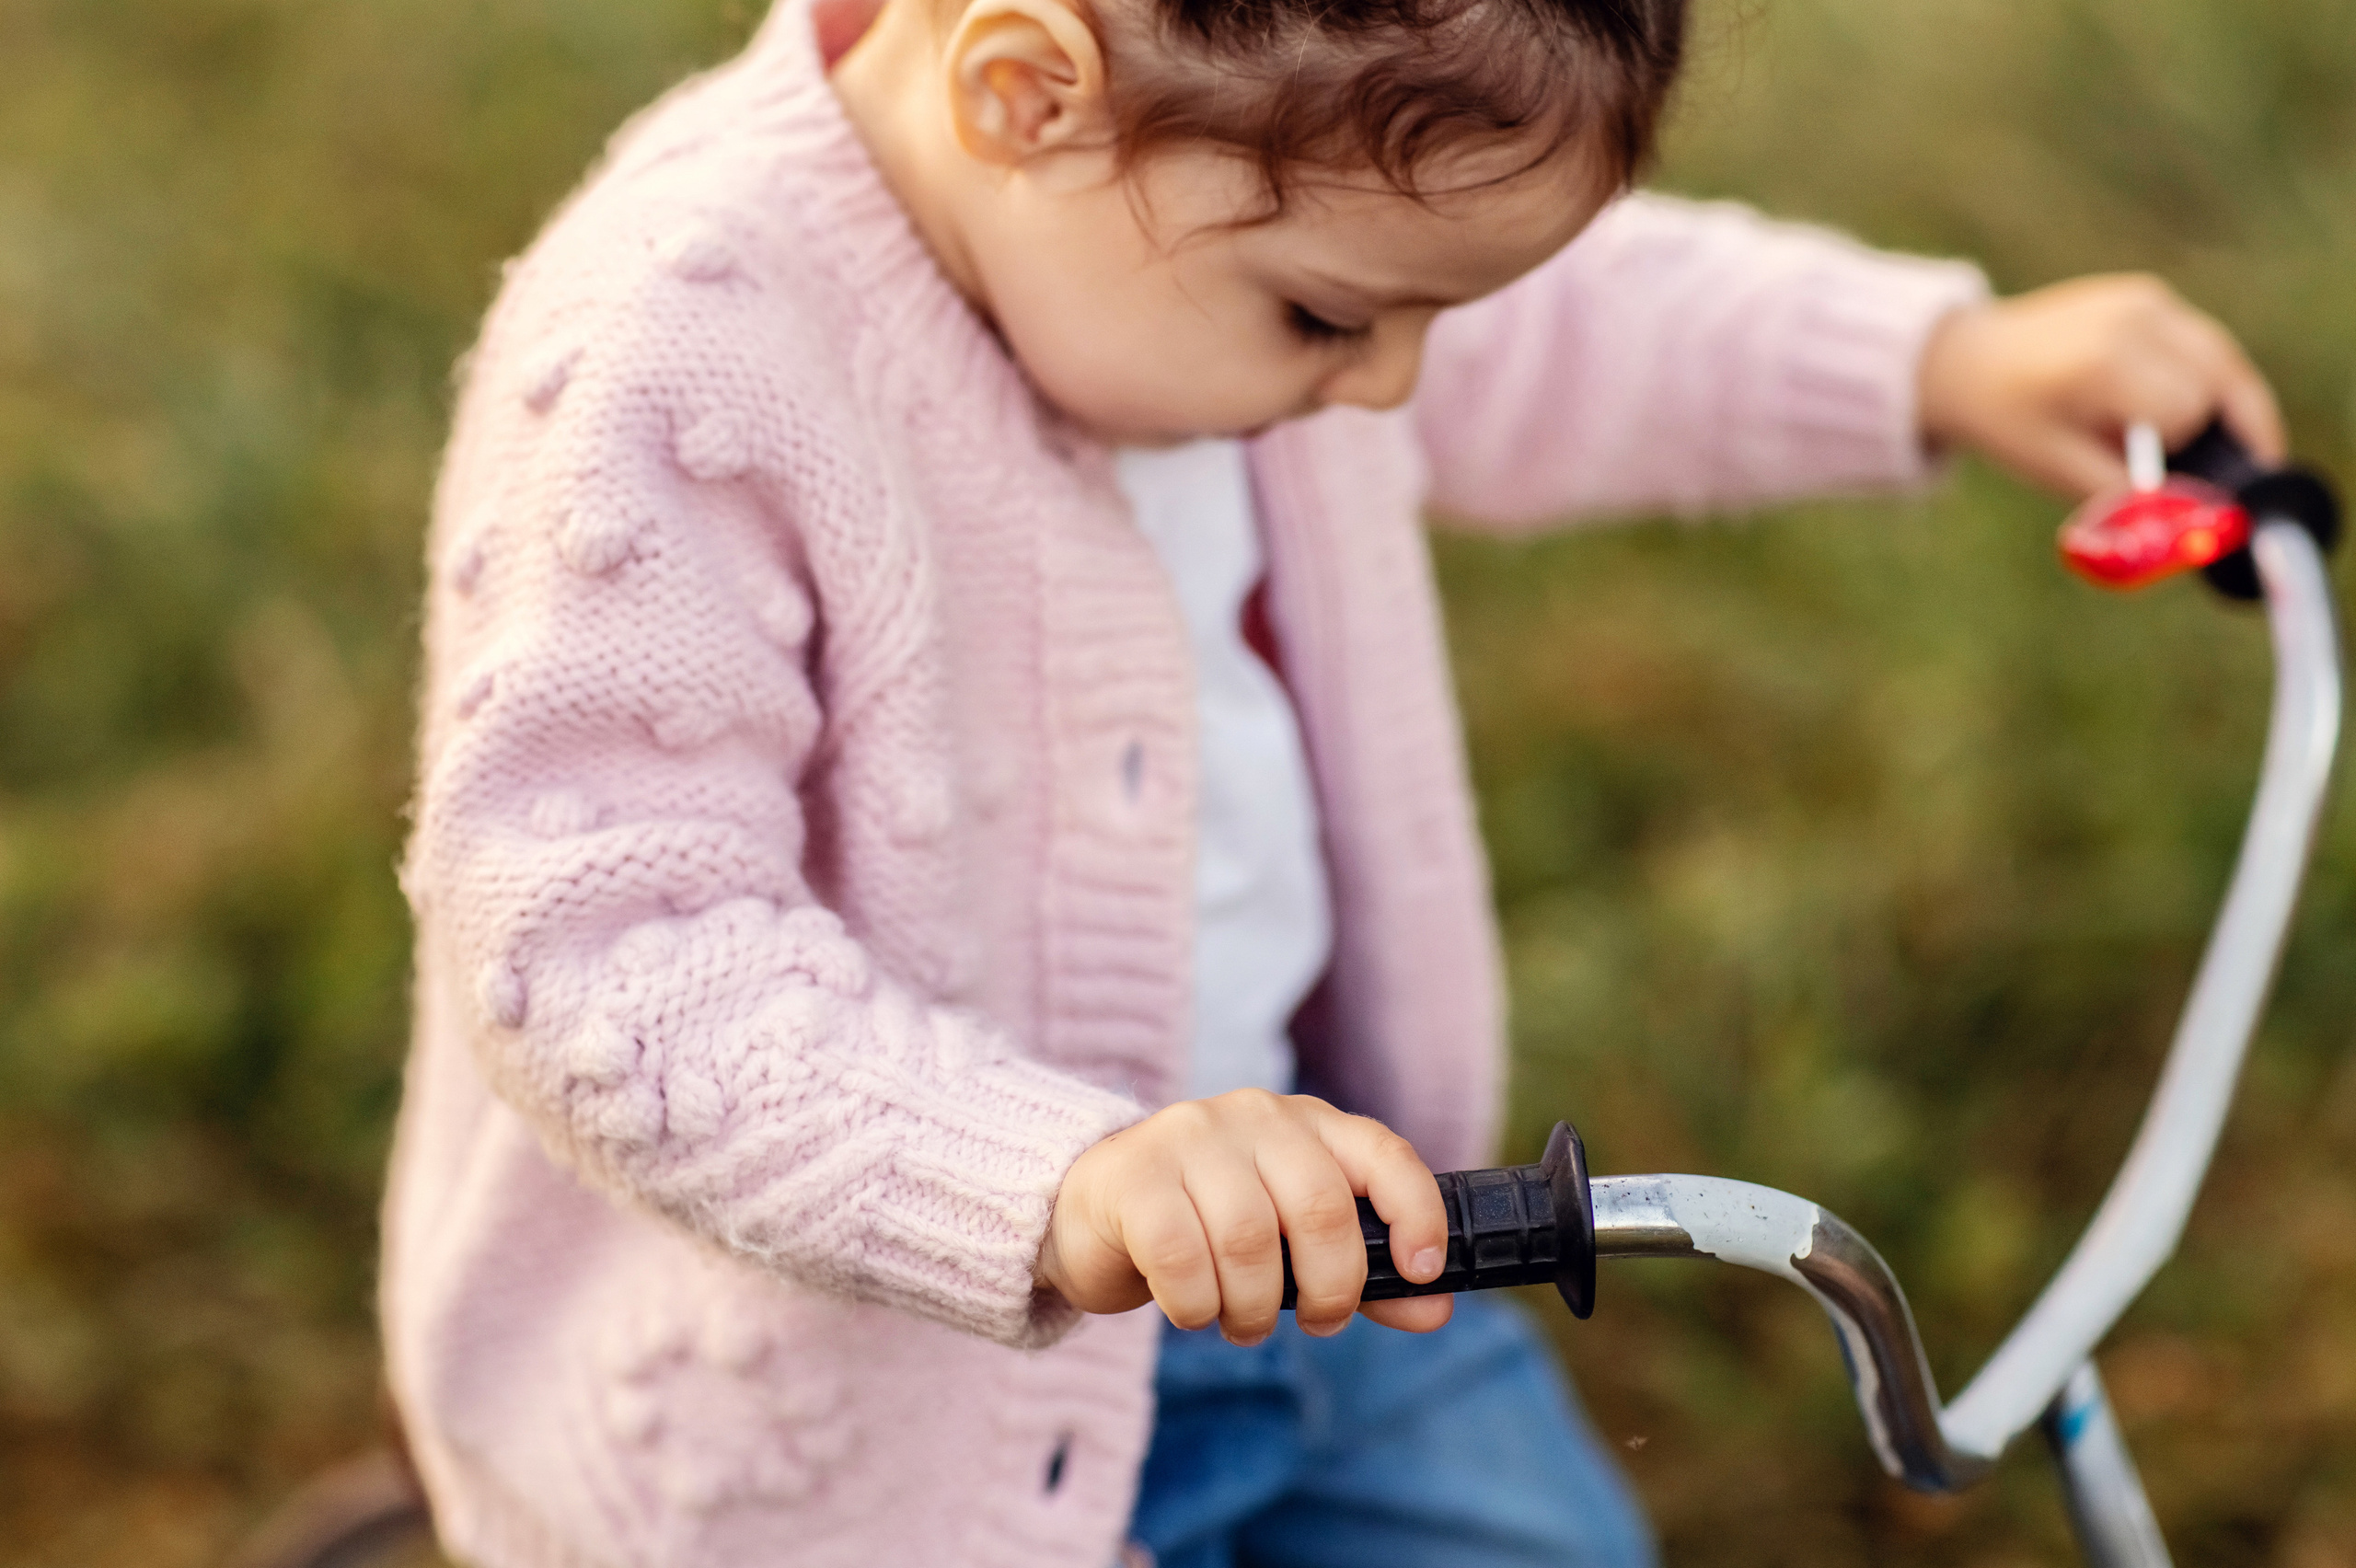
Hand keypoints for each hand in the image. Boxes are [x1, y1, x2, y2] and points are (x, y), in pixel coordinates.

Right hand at [1036, 1090, 1452, 1342]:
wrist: (1090, 1212)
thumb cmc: (1208, 1227)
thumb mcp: (1292, 1246)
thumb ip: (1362, 1273)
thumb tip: (1434, 1309)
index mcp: (1305, 1123)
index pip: (1381, 1151)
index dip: (1415, 1211)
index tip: (1421, 1271)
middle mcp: (1252, 1116)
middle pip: (1318, 1206)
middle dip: (1330, 1287)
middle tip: (1317, 1322)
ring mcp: (1188, 1138)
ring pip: (1248, 1239)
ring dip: (1253, 1307)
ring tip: (1240, 1320)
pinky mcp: (1133, 1177)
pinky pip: (1183, 1258)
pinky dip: (1197, 1306)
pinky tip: (1193, 1309)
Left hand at [1918, 273, 2284, 498]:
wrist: (1966, 360)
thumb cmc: (2008, 421)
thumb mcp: (2055, 469)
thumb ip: (2125, 496)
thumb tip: (2194, 519)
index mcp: (2102, 363)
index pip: (2185, 413)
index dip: (2183, 452)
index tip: (2174, 478)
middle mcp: (2133, 319)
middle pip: (2221, 381)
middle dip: (2222, 426)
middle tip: (2227, 467)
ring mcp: (2144, 299)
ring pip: (2224, 358)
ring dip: (2230, 401)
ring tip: (2229, 444)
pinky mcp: (2147, 295)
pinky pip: (2202, 342)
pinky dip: (2206, 376)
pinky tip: (2191, 408)